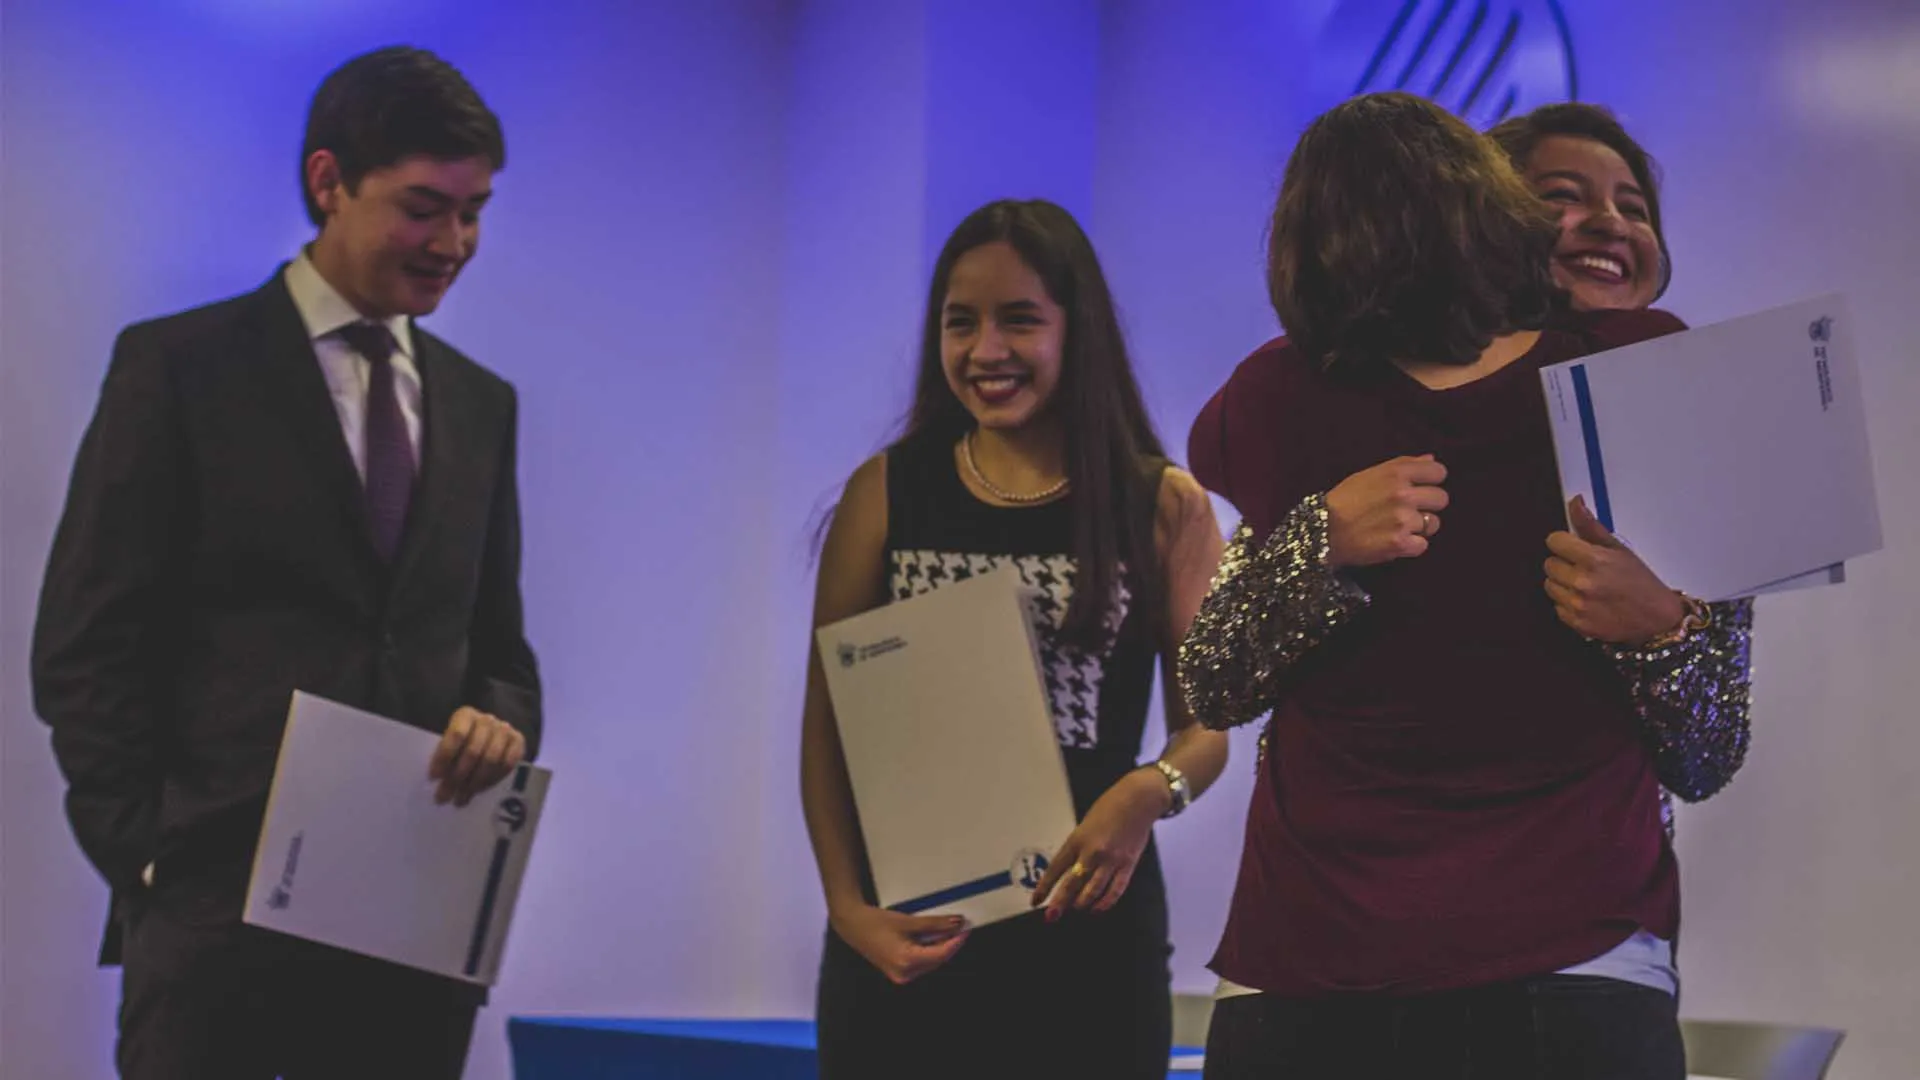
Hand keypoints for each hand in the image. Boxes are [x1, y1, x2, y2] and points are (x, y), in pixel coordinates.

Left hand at [428, 707, 527, 806]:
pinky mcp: (519, 741)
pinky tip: (479, 790)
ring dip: (474, 783)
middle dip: (457, 777)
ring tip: (460, 798)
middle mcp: (487, 719)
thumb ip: (444, 756)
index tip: (433, 777)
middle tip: (444, 796)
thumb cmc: (462, 743)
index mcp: (466, 715)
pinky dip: (492, 780)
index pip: (457, 734)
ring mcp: (505, 730)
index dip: (445, 756)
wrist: (491, 735)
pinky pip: (507, 765)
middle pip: (473, 751)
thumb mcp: (450, 743)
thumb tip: (436, 780)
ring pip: (491, 760)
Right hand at [830, 902, 969, 984]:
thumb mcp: (908, 921)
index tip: (966, 929)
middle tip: (959, 927)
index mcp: (906, 961)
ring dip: (939, 947)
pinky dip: (928, 951)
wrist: (853, 926)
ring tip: (946, 930)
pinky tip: (932, 938)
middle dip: (949, 944)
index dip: (956, 941)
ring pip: (930, 962)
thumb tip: (956, 923)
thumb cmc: (875, 923)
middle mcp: (904, 973)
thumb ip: (934, 924)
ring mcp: (901, 975)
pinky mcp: (899, 972)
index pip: (941, 954)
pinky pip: (921, 963)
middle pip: (937, 959)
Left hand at [1029, 768, 1164, 920]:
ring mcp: (1111, 860)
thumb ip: (1078, 847)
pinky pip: (1115, 890)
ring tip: (1076, 910)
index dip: (1044, 887)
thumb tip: (1071, 870)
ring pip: (1093, 891)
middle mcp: (1093, 852)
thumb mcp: (1085, 824)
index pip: (1056, 869)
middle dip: (1059, 903)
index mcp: (1078, 839)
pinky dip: (1105, 902)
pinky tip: (1098, 908)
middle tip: (1051, 916)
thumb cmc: (1110, 806)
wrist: (1138, 800)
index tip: (1036, 900)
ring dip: (1082, 904)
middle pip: (1072, 884)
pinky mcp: (1128, 865)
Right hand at [1324, 455, 1449, 568]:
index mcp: (1397, 473)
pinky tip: (1394, 541)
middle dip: (1428, 505)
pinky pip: (1423, 545)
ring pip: (1433, 524)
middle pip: (1441, 499)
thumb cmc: (1344, 500)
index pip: (1439, 472)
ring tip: (1397, 527)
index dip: (1432, 481)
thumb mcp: (1369, 474)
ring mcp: (1403, 520)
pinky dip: (1411, 546)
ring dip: (1419, 527)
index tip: (1421, 488)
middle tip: (1409, 511)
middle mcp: (1403, 495)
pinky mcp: (1400, 544)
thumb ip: (1403, 465)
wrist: (1322, 531)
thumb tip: (1431, 459)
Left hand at [1544, 496, 1686, 644]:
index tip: (1571, 546)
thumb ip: (1590, 526)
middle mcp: (1582, 583)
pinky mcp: (1577, 623)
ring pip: (1550, 585)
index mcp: (1593, 560)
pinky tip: (1587, 600)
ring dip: (1563, 583)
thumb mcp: (1619, 548)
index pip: (1554, 541)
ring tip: (1587, 585)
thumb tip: (1575, 503)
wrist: (1656, 619)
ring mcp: (1578, 604)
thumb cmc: (1641, 583)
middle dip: (1564, 563)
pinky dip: (1568, 604)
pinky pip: (1557, 607)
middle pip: (1549, 564)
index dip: (1563, 542)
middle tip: (1585, 568)